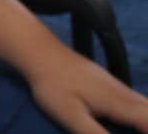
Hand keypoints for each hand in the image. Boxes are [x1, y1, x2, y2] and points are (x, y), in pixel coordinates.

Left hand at [23, 42, 147, 132]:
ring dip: (145, 121)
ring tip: (135, 130)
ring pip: (145, 105)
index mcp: (118, 103)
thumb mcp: (71, 116)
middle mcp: (124, 93)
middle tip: (137, 133)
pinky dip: (141, 114)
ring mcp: (118, 86)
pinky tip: (132, 124)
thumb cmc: (53, 86)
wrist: (41, 53)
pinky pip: (136, 101)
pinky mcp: (110, 84)